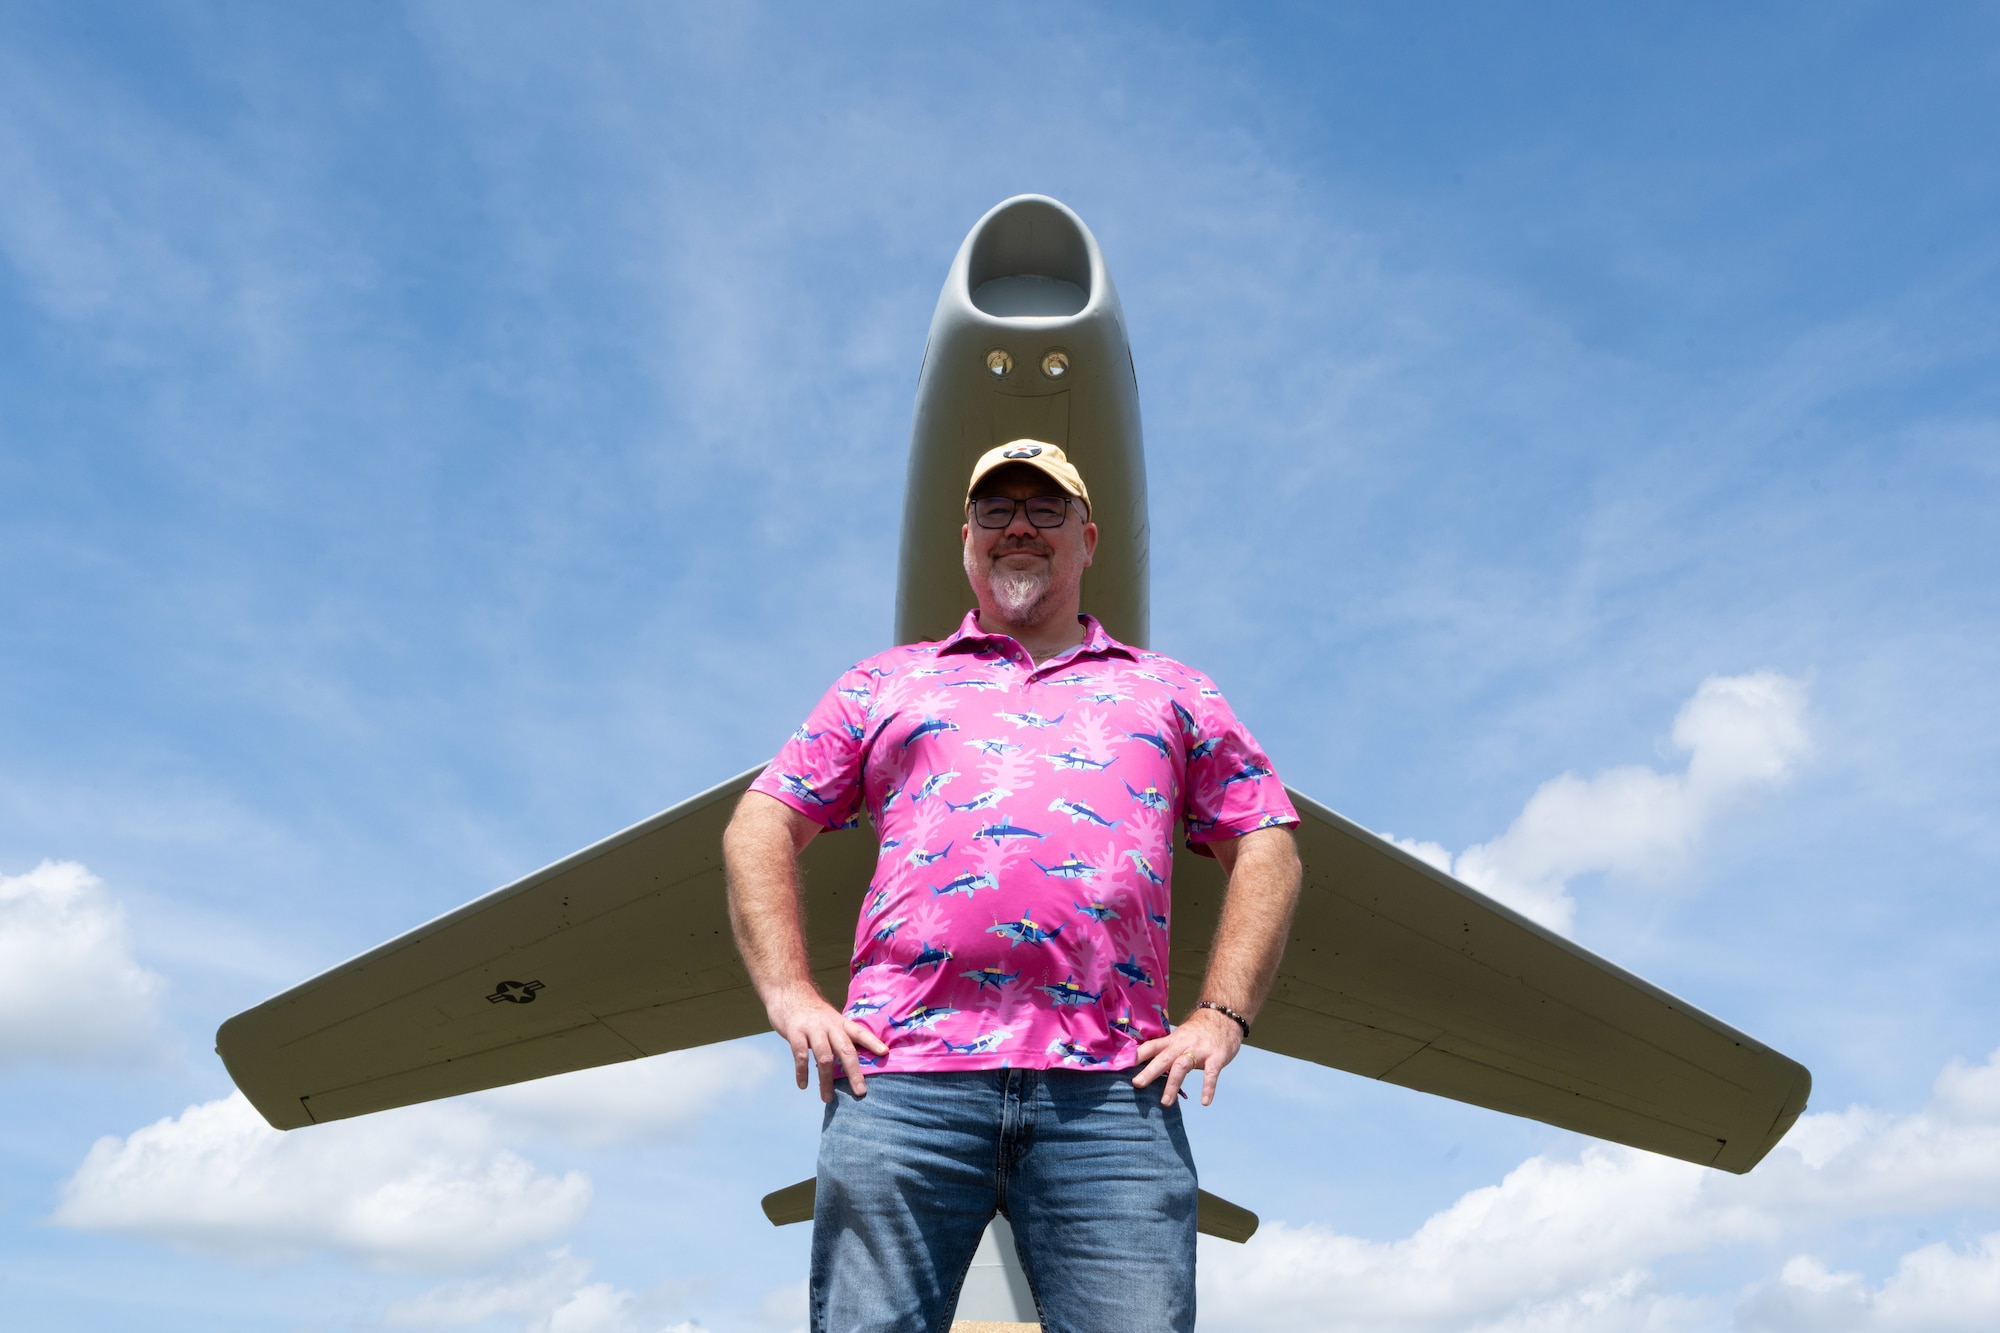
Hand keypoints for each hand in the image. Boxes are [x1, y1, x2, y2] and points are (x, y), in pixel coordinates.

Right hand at [767, 987, 889, 1102]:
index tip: (885, 1053)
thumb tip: (849, 1061)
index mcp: (840, 1022)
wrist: (788, 990)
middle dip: (854, 1073)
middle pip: (846, 1050)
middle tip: (860, 1092)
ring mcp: (813, 1028)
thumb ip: (838, 1036)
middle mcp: (830, 1025)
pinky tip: (803, 1085)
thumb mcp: (829, 1018)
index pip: (860, 1032)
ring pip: (824, 1057)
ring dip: (826, 1081)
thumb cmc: (811, 1011)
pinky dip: (802, 1072)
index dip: (873, 1042)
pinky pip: (801, 1056)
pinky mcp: (795, 1032)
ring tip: (828, 1098)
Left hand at [1131, 1006, 1243, 1106]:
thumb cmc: (1199, 1031)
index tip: (1121, 1065)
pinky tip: (1205, 1102)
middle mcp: (1183, 1045)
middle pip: (1163, 1058)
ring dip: (1172, 1084)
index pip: (1151, 1046)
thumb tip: (1148, 1065)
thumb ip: (1168, 1050)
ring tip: (1165, 1103)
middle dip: (1149, 1071)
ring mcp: (1200, 1051)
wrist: (1224, 1016)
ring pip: (1182, 1067)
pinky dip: (1208, 1088)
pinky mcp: (1216, 1057)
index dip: (1137, 1055)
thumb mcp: (1180, 1036)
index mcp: (1172, 1040)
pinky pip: (1211, 1074)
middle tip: (1137, 1084)